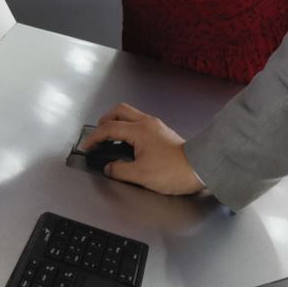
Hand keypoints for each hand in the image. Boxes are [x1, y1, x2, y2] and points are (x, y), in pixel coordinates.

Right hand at [80, 103, 204, 195]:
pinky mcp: (162, 132)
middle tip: (98, 134)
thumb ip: (120, 170)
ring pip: (130, 114)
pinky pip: (139, 122)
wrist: (199, 168)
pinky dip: (128, 127)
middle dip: (105, 120)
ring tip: (111, 137)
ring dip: (117, 122)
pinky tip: (128, 142)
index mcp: (139, 130)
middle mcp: (147, 123)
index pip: (110, 128)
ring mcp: (156, 125)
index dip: (95, 137)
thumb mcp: (141, 175)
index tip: (88, 146)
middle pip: (120, 110)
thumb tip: (109, 168)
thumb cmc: (173, 171)